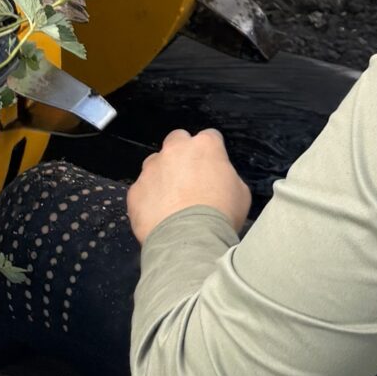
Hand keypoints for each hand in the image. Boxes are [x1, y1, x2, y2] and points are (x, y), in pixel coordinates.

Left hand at [126, 127, 250, 244]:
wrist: (190, 239)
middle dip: (182, 154)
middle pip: (177, 140)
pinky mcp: (135, 190)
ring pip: (155, 164)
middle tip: (190, 178)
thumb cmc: (220, 215)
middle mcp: (175, 151)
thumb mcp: (241, 193)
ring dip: (163, 176)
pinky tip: (160, 215)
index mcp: (205, 146)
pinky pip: (141, 190)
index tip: (213, 165)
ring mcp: (151, 169)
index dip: (212, 152)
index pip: (210, 136)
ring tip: (173, 201)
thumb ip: (227, 177)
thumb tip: (220, 180)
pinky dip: (148, 199)